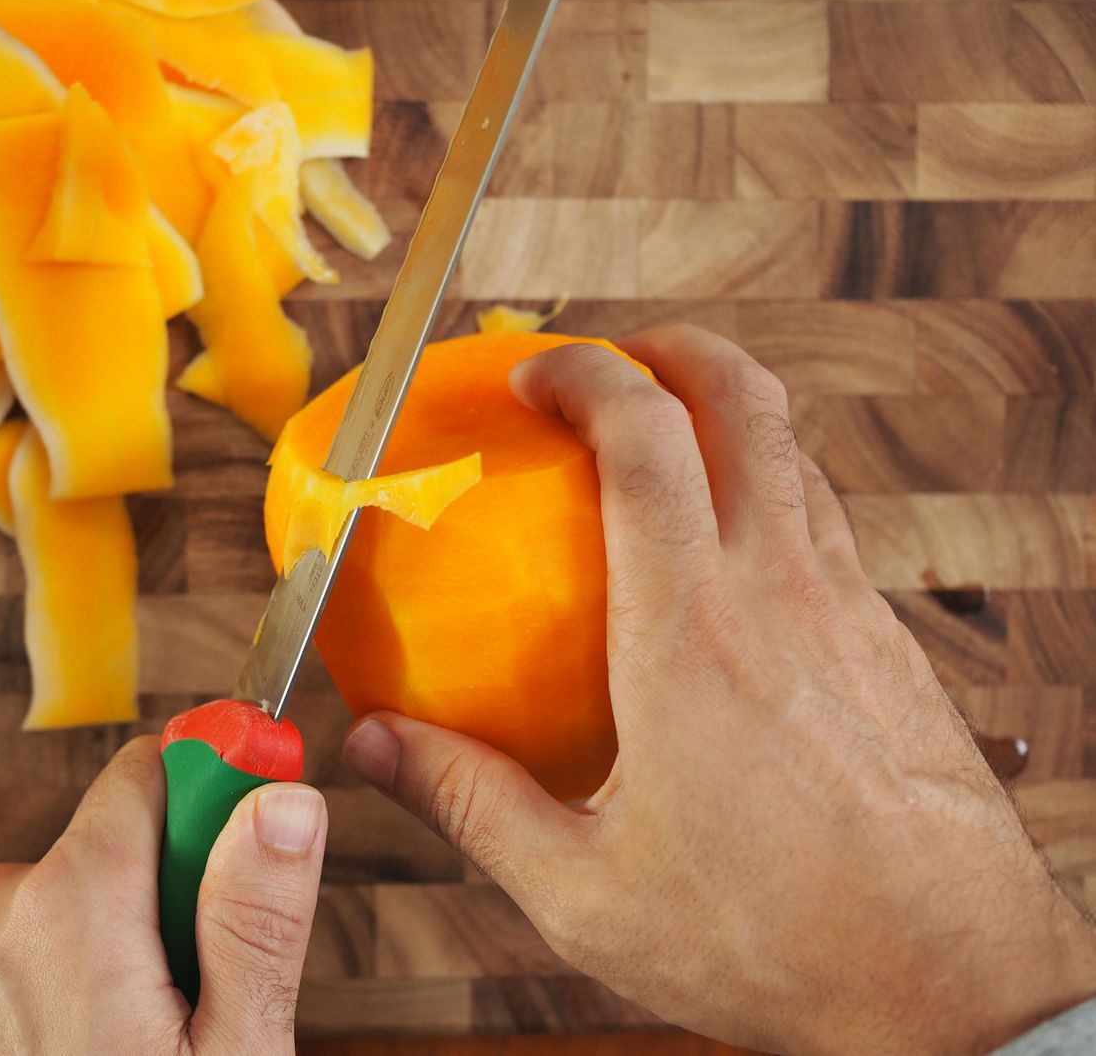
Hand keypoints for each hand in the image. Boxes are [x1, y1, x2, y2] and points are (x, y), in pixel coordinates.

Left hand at [0, 737, 326, 1054]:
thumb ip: (254, 918)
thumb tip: (284, 799)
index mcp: (71, 902)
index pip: (157, 766)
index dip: (222, 791)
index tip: (260, 837)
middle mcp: (4, 905)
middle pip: (127, 836)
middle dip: (180, 892)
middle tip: (204, 1000)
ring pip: (85, 894)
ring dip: (130, 942)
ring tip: (147, 1045)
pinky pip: (40, 941)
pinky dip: (78, 976)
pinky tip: (96, 1054)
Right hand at [343, 325, 1095, 1054]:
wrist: (953, 983)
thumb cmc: (778, 940)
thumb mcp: (586, 891)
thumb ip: (470, 801)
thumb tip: (378, 745)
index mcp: (692, 635)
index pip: (648, 439)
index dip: (587, 375)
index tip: (539, 374)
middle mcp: (781, 593)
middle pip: (745, 400)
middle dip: (674, 349)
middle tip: (613, 360)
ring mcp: (849, 610)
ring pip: (794, 451)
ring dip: (727, 412)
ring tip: (662, 441)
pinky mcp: (889, 642)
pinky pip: (823, 520)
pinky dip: (768, 488)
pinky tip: (728, 553)